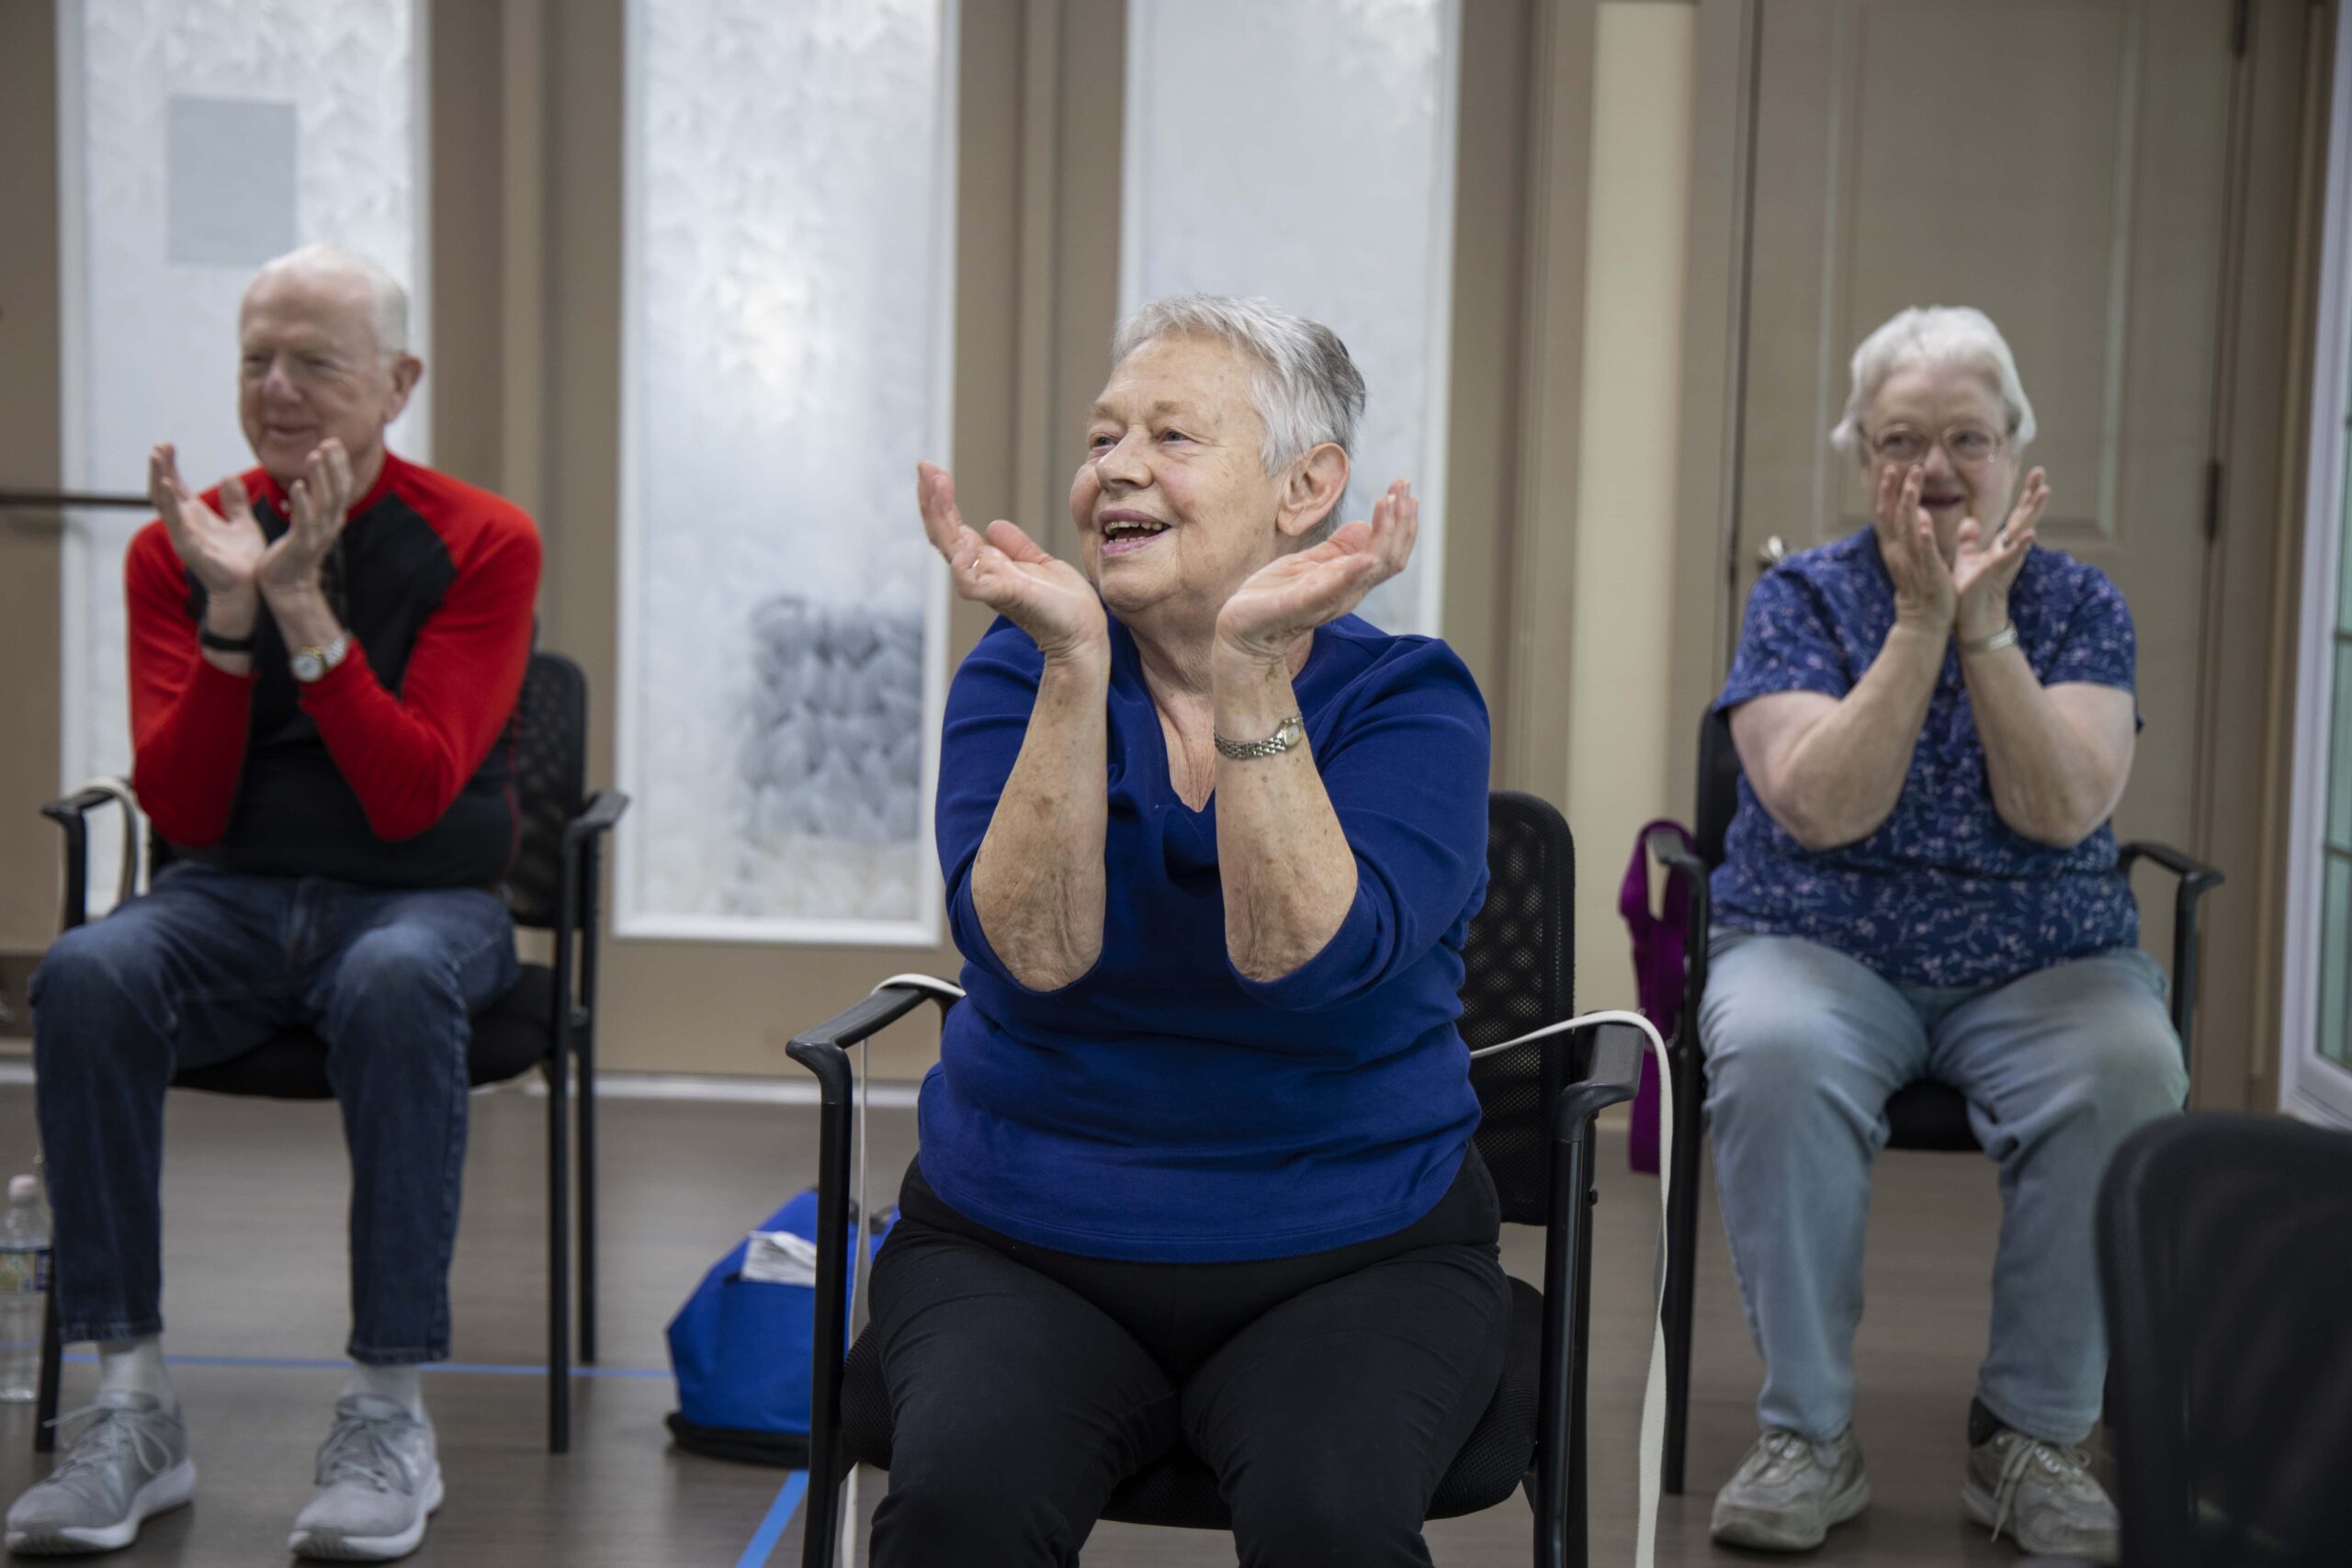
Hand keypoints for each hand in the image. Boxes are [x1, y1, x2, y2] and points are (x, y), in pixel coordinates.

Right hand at [149, 443, 264, 605]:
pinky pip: (174, 521)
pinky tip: (165, 483)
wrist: (250, 587)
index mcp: (196, 517)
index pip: (176, 486)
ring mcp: (183, 534)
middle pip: (164, 490)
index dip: (170, 465)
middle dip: (160, 467)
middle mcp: (185, 523)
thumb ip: (234, 502)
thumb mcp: (242, 523)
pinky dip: (168, 501)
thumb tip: (228, 476)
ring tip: (156, 456)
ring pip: (163, 501)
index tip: (167, 444)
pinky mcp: (188, 546)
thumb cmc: (245, 560)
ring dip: (158, 477)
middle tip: (159, 445)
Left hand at [256, 439, 356, 600]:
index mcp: (331, 518)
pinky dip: (302, 502)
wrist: (287, 588)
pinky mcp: (301, 545)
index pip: (341, 486)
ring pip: (324, 502)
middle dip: (334, 465)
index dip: (339, 464)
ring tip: (314, 454)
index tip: (333, 441)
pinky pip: (304, 521)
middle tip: (329, 442)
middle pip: (338, 490)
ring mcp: (317, 535)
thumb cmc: (292, 554)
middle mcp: (329, 524)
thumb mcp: (307, 524)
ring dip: (320, 477)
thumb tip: (307, 481)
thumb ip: (310, 503)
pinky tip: (297, 485)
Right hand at [919, 461, 1105, 663]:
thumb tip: (994, 525)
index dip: (939, 501)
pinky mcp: (1003, 596)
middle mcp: (981, 573)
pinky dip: (963, 561)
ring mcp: (988, 585)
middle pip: (943, 534)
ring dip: (940, 516)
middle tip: (925, 466)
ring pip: (950, 550)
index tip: (931, 470)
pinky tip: (962, 537)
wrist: (1084, 633)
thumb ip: (1016, 546)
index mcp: (988, 564)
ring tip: (937, 485)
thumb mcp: (1039, 563)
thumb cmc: (1065, 604)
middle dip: (932, 500)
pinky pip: (970, 580)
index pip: (952, 529)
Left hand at [1214, 480, 1416, 665]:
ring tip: (1389, 502)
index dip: (1402, 520)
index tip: (1404, 488)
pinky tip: (1367, 557)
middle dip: (1401, 520)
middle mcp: (1348, 590)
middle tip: (1403, 486)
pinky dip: (1352, 574)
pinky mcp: (1300, 605)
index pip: (1389, 550)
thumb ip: (1338, 549)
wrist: (1243, 631)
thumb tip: (1363, 525)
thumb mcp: (1310, 564)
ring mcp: (1327, 599)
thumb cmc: (1275, 596)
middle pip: (1390, 557)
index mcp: (1350, 579)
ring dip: (1385, 534)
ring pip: (1372, 569)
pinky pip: (1332, 590)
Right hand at [1871, 462, 1955, 632]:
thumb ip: (1918, 534)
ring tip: (1912, 481)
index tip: (1892, 469)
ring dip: (1908, 503)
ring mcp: (1912, 562)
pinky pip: (1924, 552)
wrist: (1924, 622)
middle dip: (1893, 490)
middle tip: (1899, 466)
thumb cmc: (1923, 590)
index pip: (1886, 514)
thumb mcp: (1916, 557)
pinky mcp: (1929, 573)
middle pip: (1891, 515)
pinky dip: (1923, 535)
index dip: (1887, 492)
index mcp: (1895, 548)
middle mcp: (1899, 552)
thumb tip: (1920, 513)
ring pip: (1906, 528)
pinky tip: (1923, 519)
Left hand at [1952, 466, 2045, 642]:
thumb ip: (1970, 541)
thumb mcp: (1968, 561)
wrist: (1972, 621)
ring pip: (2023, 532)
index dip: (2027, 494)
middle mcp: (2008, 550)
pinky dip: (2020, 546)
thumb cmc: (1971, 592)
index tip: (2036, 471)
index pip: (2018, 515)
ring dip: (2032, 512)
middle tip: (2042, 472)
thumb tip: (1969, 521)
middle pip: (2024, 518)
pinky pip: (2011, 557)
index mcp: (2002, 545)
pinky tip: (2032, 534)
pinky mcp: (1997, 574)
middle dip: (2033, 495)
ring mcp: (2005, 561)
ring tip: (2044, 491)